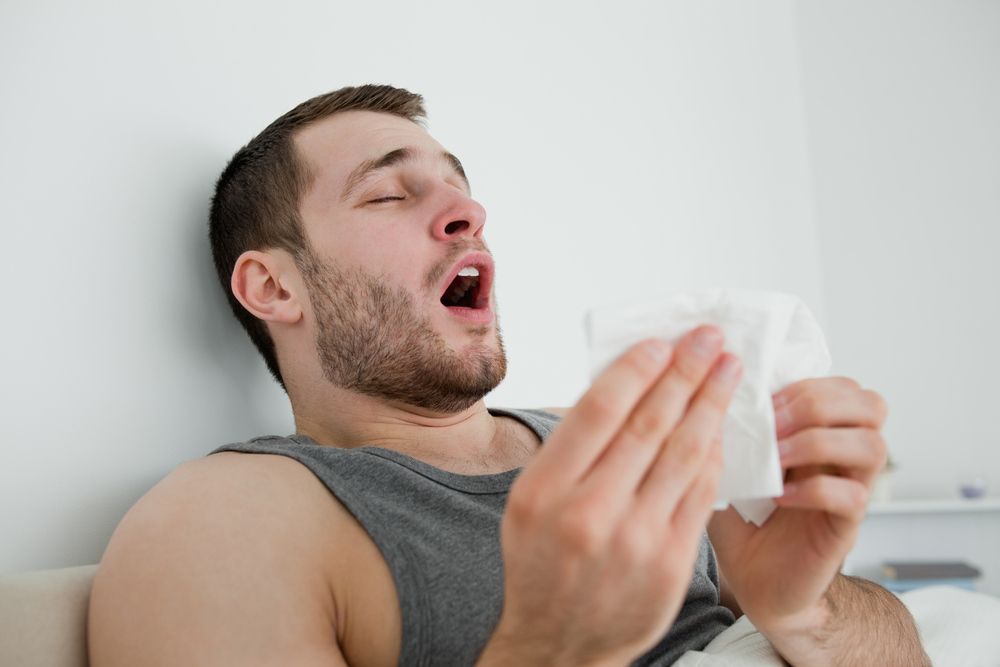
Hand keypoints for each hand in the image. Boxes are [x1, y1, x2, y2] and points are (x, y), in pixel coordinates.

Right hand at [478, 327, 741, 666]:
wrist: (559, 642)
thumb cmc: (542, 562)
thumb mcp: (529, 502)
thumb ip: (570, 451)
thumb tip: (622, 386)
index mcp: (544, 491)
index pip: (598, 412)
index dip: (636, 370)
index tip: (662, 343)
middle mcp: (588, 513)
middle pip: (647, 425)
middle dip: (685, 373)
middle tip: (709, 339)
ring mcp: (634, 540)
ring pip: (683, 454)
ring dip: (710, 404)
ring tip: (728, 371)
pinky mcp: (671, 563)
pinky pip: (700, 494)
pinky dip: (712, 454)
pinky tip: (721, 426)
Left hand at [707, 378, 887, 641]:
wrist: (753, 581)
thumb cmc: (741, 519)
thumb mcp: (729, 463)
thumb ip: (731, 429)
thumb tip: (710, 388)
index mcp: (819, 433)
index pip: (844, 386)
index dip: (806, 383)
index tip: (761, 399)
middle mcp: (842, 458)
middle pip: (872, 405)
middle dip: (820, 402)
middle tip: (774, 424)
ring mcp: (849, 492)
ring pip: (874, 446)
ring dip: (820, 442)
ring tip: (777, 457)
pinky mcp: (845, 529)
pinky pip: (853, 498)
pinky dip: (814, 490)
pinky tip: (778, 496)